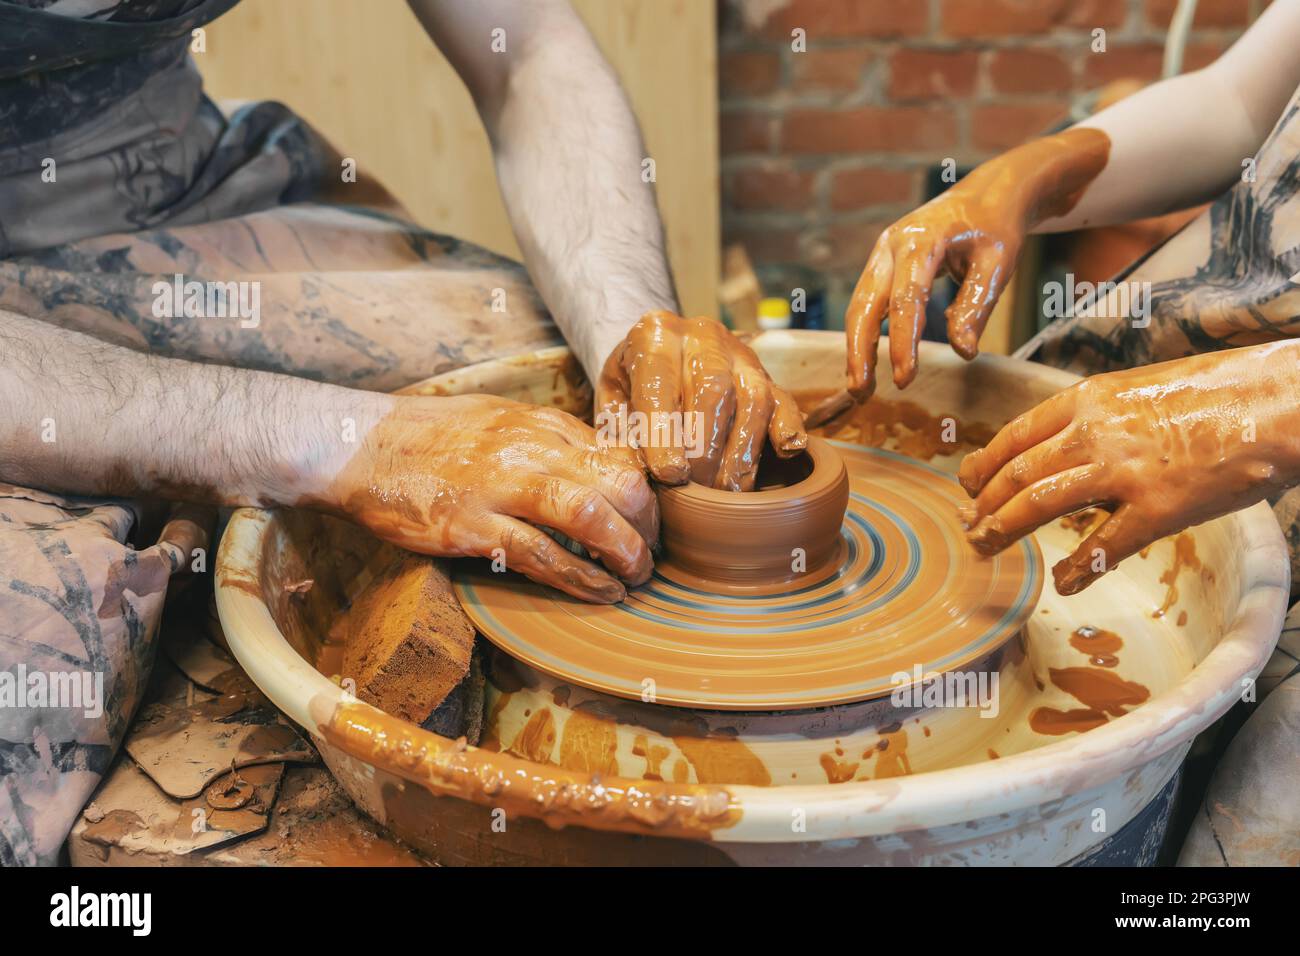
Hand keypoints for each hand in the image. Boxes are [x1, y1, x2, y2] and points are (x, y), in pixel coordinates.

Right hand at [323, 394, 657, 602]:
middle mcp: (527, 448)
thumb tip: (595, 469)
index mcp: (538, 423)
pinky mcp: (470, 525)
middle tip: (651, 554)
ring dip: (624, 552)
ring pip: (588, 515)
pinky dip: (579, 578)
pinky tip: (600, 593)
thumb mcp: (498, 419)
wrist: (356, 446)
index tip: (652, 520)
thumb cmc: (428, 436)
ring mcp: (499, 486)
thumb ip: (547, 440)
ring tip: (635, 577)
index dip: (646, 492)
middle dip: (648, 524)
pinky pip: (540, 555)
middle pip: (617, 481)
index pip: (618, 453)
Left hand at [596, 310, 806, 490]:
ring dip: (741, 451)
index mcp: (654, 335)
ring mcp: (740, 355)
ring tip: (727, 492)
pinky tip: (786, 452)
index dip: (665, 432)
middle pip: (713, 390)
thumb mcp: (612, 403)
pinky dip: (788, 427)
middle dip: (705, 449)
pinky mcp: (768, 376)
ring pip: (752, 398)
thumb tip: (638, 479)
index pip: (660, 383)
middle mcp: (702, 336)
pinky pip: (784, 400)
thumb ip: (621, 437)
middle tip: (696, 492)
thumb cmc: (631, 386)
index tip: (669, 474)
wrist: (659, 354)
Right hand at [845, 127, 1109, 398]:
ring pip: (858, 305)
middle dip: (859, 350)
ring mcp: (882, 254)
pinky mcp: (882, 265)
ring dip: (856, 347)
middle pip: (865, 303)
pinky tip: (865, 364)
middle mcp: (891, 245)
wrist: (986, 195)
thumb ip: (976, 306)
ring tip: (860, 389)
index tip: (904, 380)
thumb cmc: (996, 228)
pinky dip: (863, 334)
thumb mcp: (998, 265)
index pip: (906, 299)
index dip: (902, 342)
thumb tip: (963, 352)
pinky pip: (866, 303)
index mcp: (921, 240)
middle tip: (860, 392)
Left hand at [957, 343, 1299, 594]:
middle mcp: (1095, 433)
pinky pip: (1103, 546)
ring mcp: (1124, 472)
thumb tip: (1069, 443)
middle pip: (1016, 475)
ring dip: (1004, 529)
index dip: (983, 465)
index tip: (967, 484)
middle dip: (983, 504)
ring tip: (986, 547)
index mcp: (1088, 400)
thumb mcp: (1141, 387)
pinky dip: (1077, 569)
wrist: (1280, 400)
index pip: (1014, 437)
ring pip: (1040, 505)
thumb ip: (1100, 416)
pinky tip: (1064, 582)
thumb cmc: (1219, 390)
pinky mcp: (1159, 509)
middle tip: (970, 526)